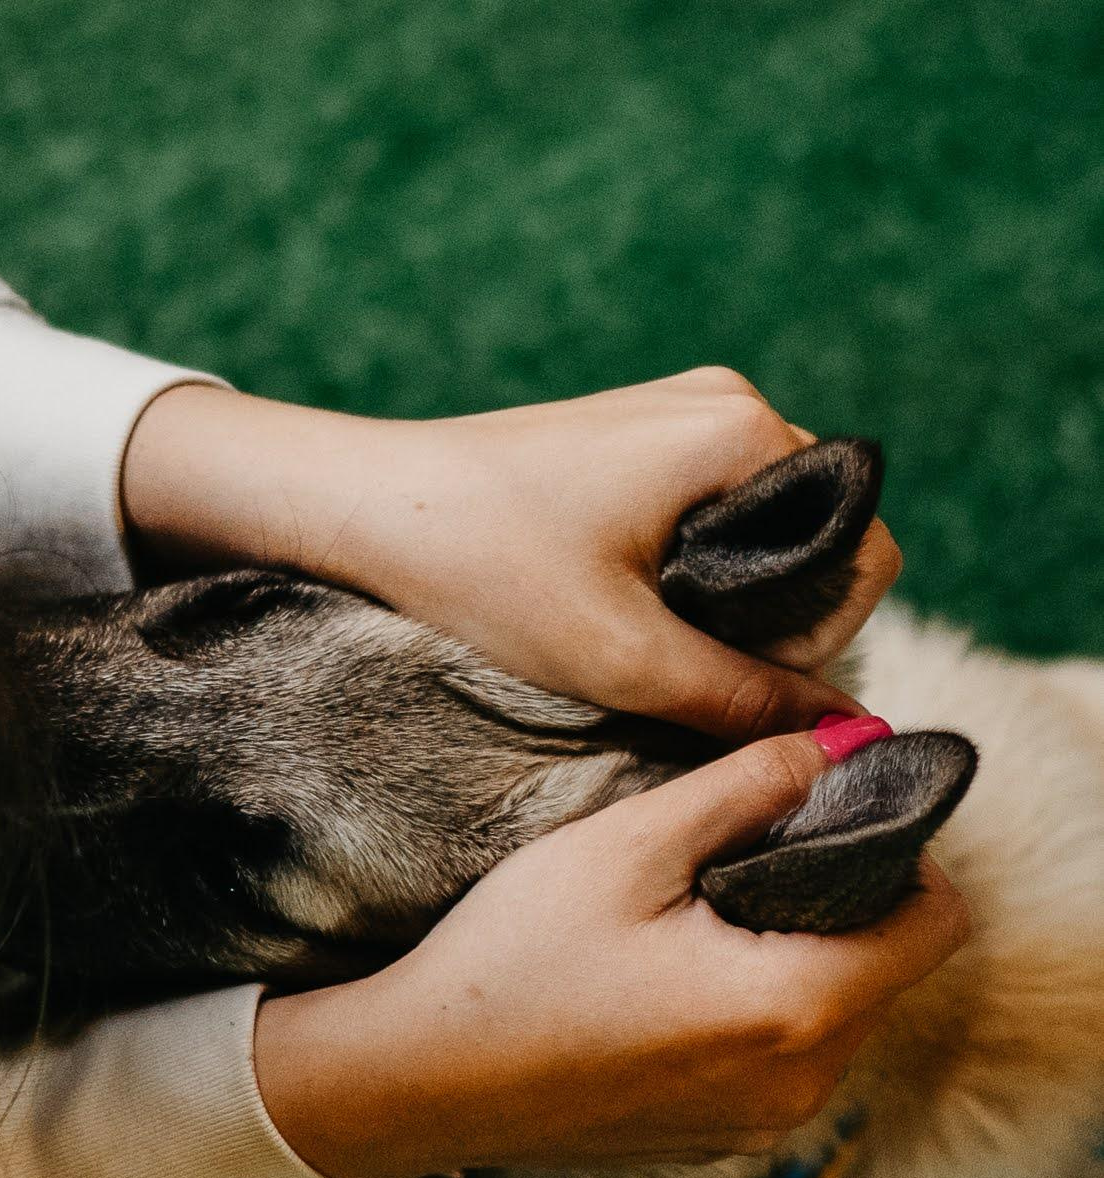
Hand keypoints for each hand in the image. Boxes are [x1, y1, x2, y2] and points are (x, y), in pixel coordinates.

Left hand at [121, 370, 904, 740]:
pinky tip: (609, 607)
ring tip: (634, 642)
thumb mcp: (621, 657)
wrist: (356, 505)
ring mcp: (677, 412)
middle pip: (818, 541)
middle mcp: (727, 402)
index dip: (816, 640)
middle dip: (767, 622)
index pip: (862, 552)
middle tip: (674, 673)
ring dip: (720, 603)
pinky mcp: (631, 435)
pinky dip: (679, 572)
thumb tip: (846, 734)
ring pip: (759, 534)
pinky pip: (705, 514)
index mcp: (744, 430)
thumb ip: (743, 698)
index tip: (725, 682)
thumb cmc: (478, 569)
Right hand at [252, 729, 969, 1177]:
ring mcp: (757, 1126)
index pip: (938, 921)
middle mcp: (800, 1084)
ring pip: (833, 1018)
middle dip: (839, 906)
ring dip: (793, 962)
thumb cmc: (509, 960)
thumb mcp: (626, 845)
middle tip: (740, 859)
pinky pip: (777, 1063)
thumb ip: (747, 785)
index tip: (823, 818)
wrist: (412, 1080)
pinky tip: (661, 985)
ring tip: (693, 923)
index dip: (900, 853)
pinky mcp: (714, 1144)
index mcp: (797, 1007)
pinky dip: (749, 1016)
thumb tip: (841, 739)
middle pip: (887, 970)